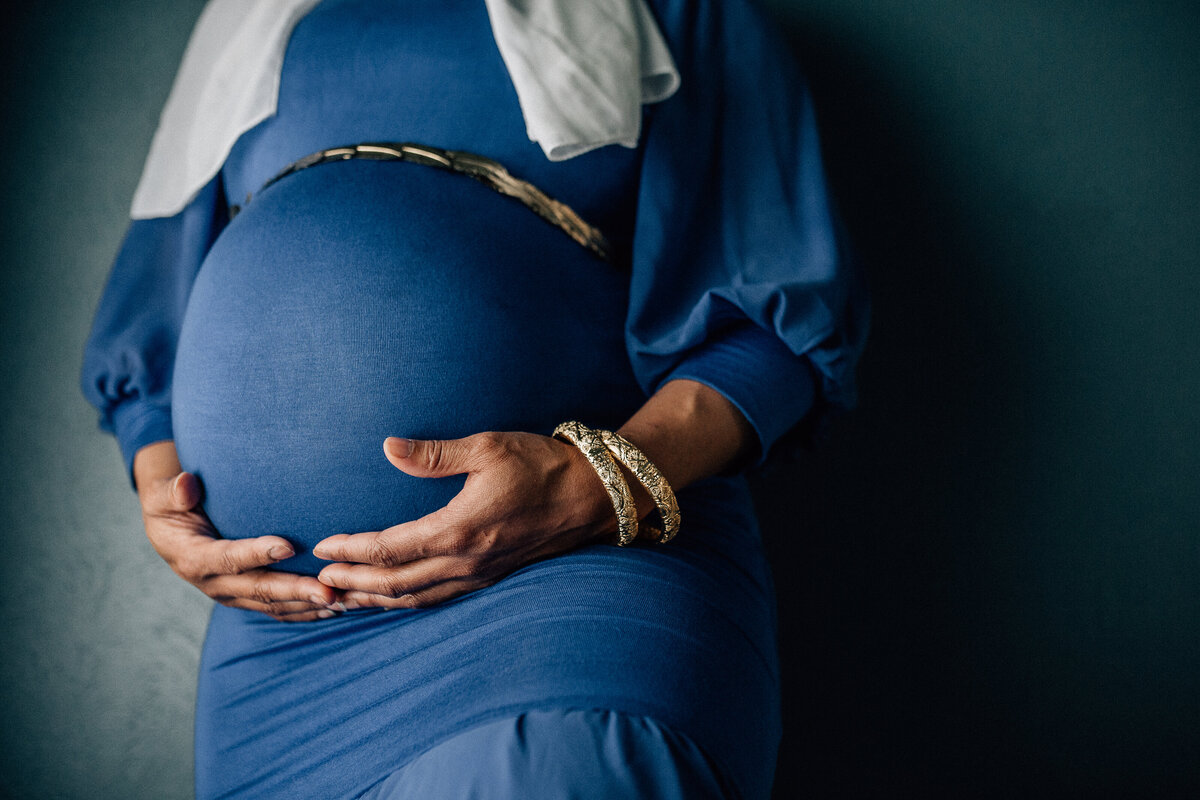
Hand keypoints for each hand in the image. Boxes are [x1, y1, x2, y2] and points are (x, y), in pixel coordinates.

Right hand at [135, 441, 340, 621]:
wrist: (170, 533)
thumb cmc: (171, 507)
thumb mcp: (164, 496)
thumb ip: (174, 492)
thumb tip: (186, 484)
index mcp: (194, 558)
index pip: (228, 558)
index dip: (256, 553)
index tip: (288, 547)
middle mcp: (214, 584)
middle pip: (259, 589)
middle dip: (295, 591)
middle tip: (328, 590)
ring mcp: (233, 595)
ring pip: (273, 606)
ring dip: (308, 605)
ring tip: (341, 602)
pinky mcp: (247, 599)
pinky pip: (279, 610)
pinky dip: (307, 611)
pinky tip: (335, 609)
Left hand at [312, 432, 616, 608]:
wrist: (592, 495)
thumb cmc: (540, 465)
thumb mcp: (488, 447)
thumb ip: (434, 454)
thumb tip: (388, 447)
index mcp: (461, 529)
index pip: (391, 548)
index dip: (352, 550)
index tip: (323, 547)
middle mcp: (467, 561)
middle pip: (396, 584)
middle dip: (353, 583)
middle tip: (317, 581)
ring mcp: (480, 575)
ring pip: (416, 600)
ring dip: (376, 600)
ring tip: (343, 598)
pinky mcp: (490, 578)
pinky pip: (438, 599)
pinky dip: (407, 603)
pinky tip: (392, 598)